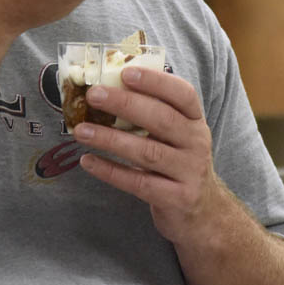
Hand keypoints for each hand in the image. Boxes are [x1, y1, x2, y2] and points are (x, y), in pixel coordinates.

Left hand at [72, 67, 225, 244]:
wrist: (203, 211)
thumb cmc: (177, 161)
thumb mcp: (175, 134)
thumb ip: (150, 112)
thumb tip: (105, 86)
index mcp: (195, 120)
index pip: (183, 94)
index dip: (156, 81)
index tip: (126, 72)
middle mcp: (197, 143)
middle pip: (162, 119)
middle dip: (124, 104)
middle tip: (93, 95)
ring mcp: (189, 172)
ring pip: (147, 151)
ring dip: (110, 139)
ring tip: (80, 131)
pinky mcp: (176, 198)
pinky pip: (139, 182)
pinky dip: (110, 171)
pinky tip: (88, 161)